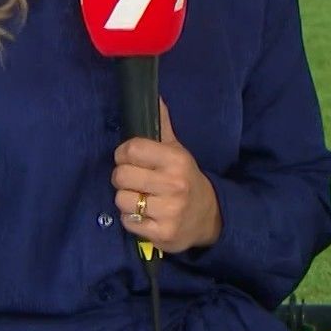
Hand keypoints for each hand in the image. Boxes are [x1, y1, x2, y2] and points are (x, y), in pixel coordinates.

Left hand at [111, 99, 220, 254]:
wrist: (209, 216)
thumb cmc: (186, 179)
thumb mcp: (178, 151)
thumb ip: (162, 126)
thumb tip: (155, 96)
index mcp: (176, 160)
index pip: (131, 149)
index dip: (123, 154)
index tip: (130, 159)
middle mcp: (174, 185)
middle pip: (121, 176)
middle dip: (123, 178)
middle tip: (136, 181)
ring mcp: (169, 211)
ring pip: (122, 200)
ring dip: (127, 200)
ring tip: (141, 199)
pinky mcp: (162, 233)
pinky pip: (128, 222)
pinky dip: (132, 219)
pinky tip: (145, 215)